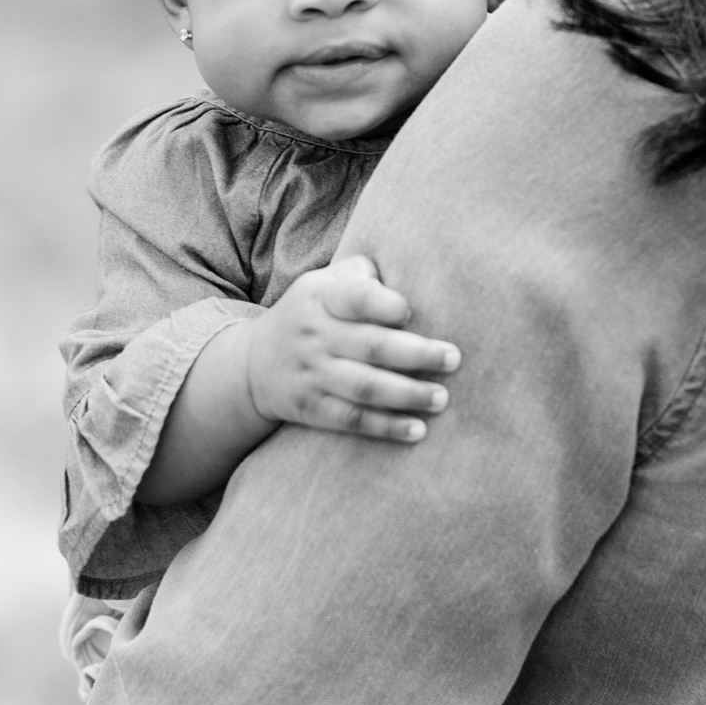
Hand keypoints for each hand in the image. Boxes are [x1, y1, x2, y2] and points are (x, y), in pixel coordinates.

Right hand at [245, 254, 459, 440]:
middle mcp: (314, 335)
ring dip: (407, 394)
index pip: (355, 297)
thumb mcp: (323, 283)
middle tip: (454, 359)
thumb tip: (414, 275)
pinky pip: (351, 419)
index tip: (411, 312)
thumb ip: (363, 275)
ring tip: (441, 398)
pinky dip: (386, 427)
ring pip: (364, 387)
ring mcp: (311, 374)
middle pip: (370, 346)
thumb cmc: (311, 314)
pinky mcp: (310, 409)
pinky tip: (418, 430)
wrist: (251, 364)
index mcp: (320, 297)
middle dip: (416, 353)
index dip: (384, 304)